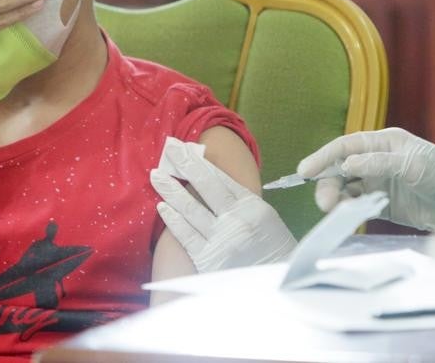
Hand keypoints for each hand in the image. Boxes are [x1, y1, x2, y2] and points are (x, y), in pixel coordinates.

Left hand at [151, 140, 295, 272]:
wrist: (277, 287)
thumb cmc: (271, 252)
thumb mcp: (266, 220)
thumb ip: (243, 203)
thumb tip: (216, 182)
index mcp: (252, 206)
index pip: (221, 178)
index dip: (200, 162)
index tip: (185, 148)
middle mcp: (237, 219)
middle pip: (205, 186)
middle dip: (185, 165)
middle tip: (168, 147)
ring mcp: (221, 239)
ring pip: (190, 208)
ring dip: (171, 190)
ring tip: (156, 175)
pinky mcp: (208, 260)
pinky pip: (186, 235)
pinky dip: (173, 219)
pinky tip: (162, 206)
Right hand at [296, 127, 434, 231]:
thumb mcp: (414, 164)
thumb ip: (379, 163)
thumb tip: (347, 164)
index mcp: (384, 142)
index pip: (346, 146)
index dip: (323, 157)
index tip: (304, 171)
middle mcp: (378, 161)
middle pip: (341, 169)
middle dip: (328, 184)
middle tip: (325, 203)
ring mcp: (380, 184)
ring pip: (346, 189)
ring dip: (336, 199)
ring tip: (335, 212)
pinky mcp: (384, 206)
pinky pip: (358, 206)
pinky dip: (349, 211)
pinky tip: (348, 217)